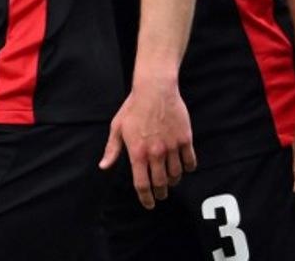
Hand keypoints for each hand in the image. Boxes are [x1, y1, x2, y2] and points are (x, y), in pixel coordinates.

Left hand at [100, 76, 195, 208]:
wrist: (155, 90)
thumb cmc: (133, 108)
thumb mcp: (117, 127)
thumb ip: (112, 149)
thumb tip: (104, 166)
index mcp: (137, 152)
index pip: (142, 184)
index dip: (146, 198)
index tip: (149, 204)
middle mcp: (156, 153)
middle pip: (161, 183)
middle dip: (160, 193)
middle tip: (160, 195)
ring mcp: (172, 147)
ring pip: (176, 175)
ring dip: (173, 181)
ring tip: (170, 180)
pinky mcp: (185, 140)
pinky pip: (190, 162)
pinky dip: (187, 168)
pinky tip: (183, 167)